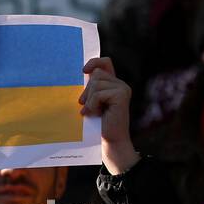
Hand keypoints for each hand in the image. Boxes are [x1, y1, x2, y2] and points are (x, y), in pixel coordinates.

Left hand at [80, 57, 137, 174]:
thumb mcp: (90, 104)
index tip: (83, 70)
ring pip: (96, 84)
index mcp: (112, 84)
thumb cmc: (96, 125)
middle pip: (96, 74)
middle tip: (87, 107)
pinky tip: (96, 114)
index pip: (105, 62)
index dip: (94, 62)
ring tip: (93, 112)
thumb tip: (80, 75)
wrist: (109, 142)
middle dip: (87, 91)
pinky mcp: (122, 95)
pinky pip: (98, 94)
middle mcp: (119, 84)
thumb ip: (89, 90)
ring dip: (89, 100)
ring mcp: (122, 88)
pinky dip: (92, 105)